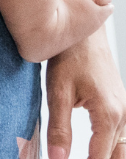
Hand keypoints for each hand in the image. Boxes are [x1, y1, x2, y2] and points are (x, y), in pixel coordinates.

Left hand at [46, 29, 125, 158]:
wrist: (85, 31)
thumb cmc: (69, 56)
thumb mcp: (58, 90)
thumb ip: (59, 127)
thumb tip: (58, 158)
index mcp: (108, 115)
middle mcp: (122, 117)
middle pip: (115, 157)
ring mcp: (125, 111)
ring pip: (121, 149)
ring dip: (106, 157)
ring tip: (85, 156)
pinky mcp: (121, 106)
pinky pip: (120, 136)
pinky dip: (108, 148)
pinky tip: (94, 151)